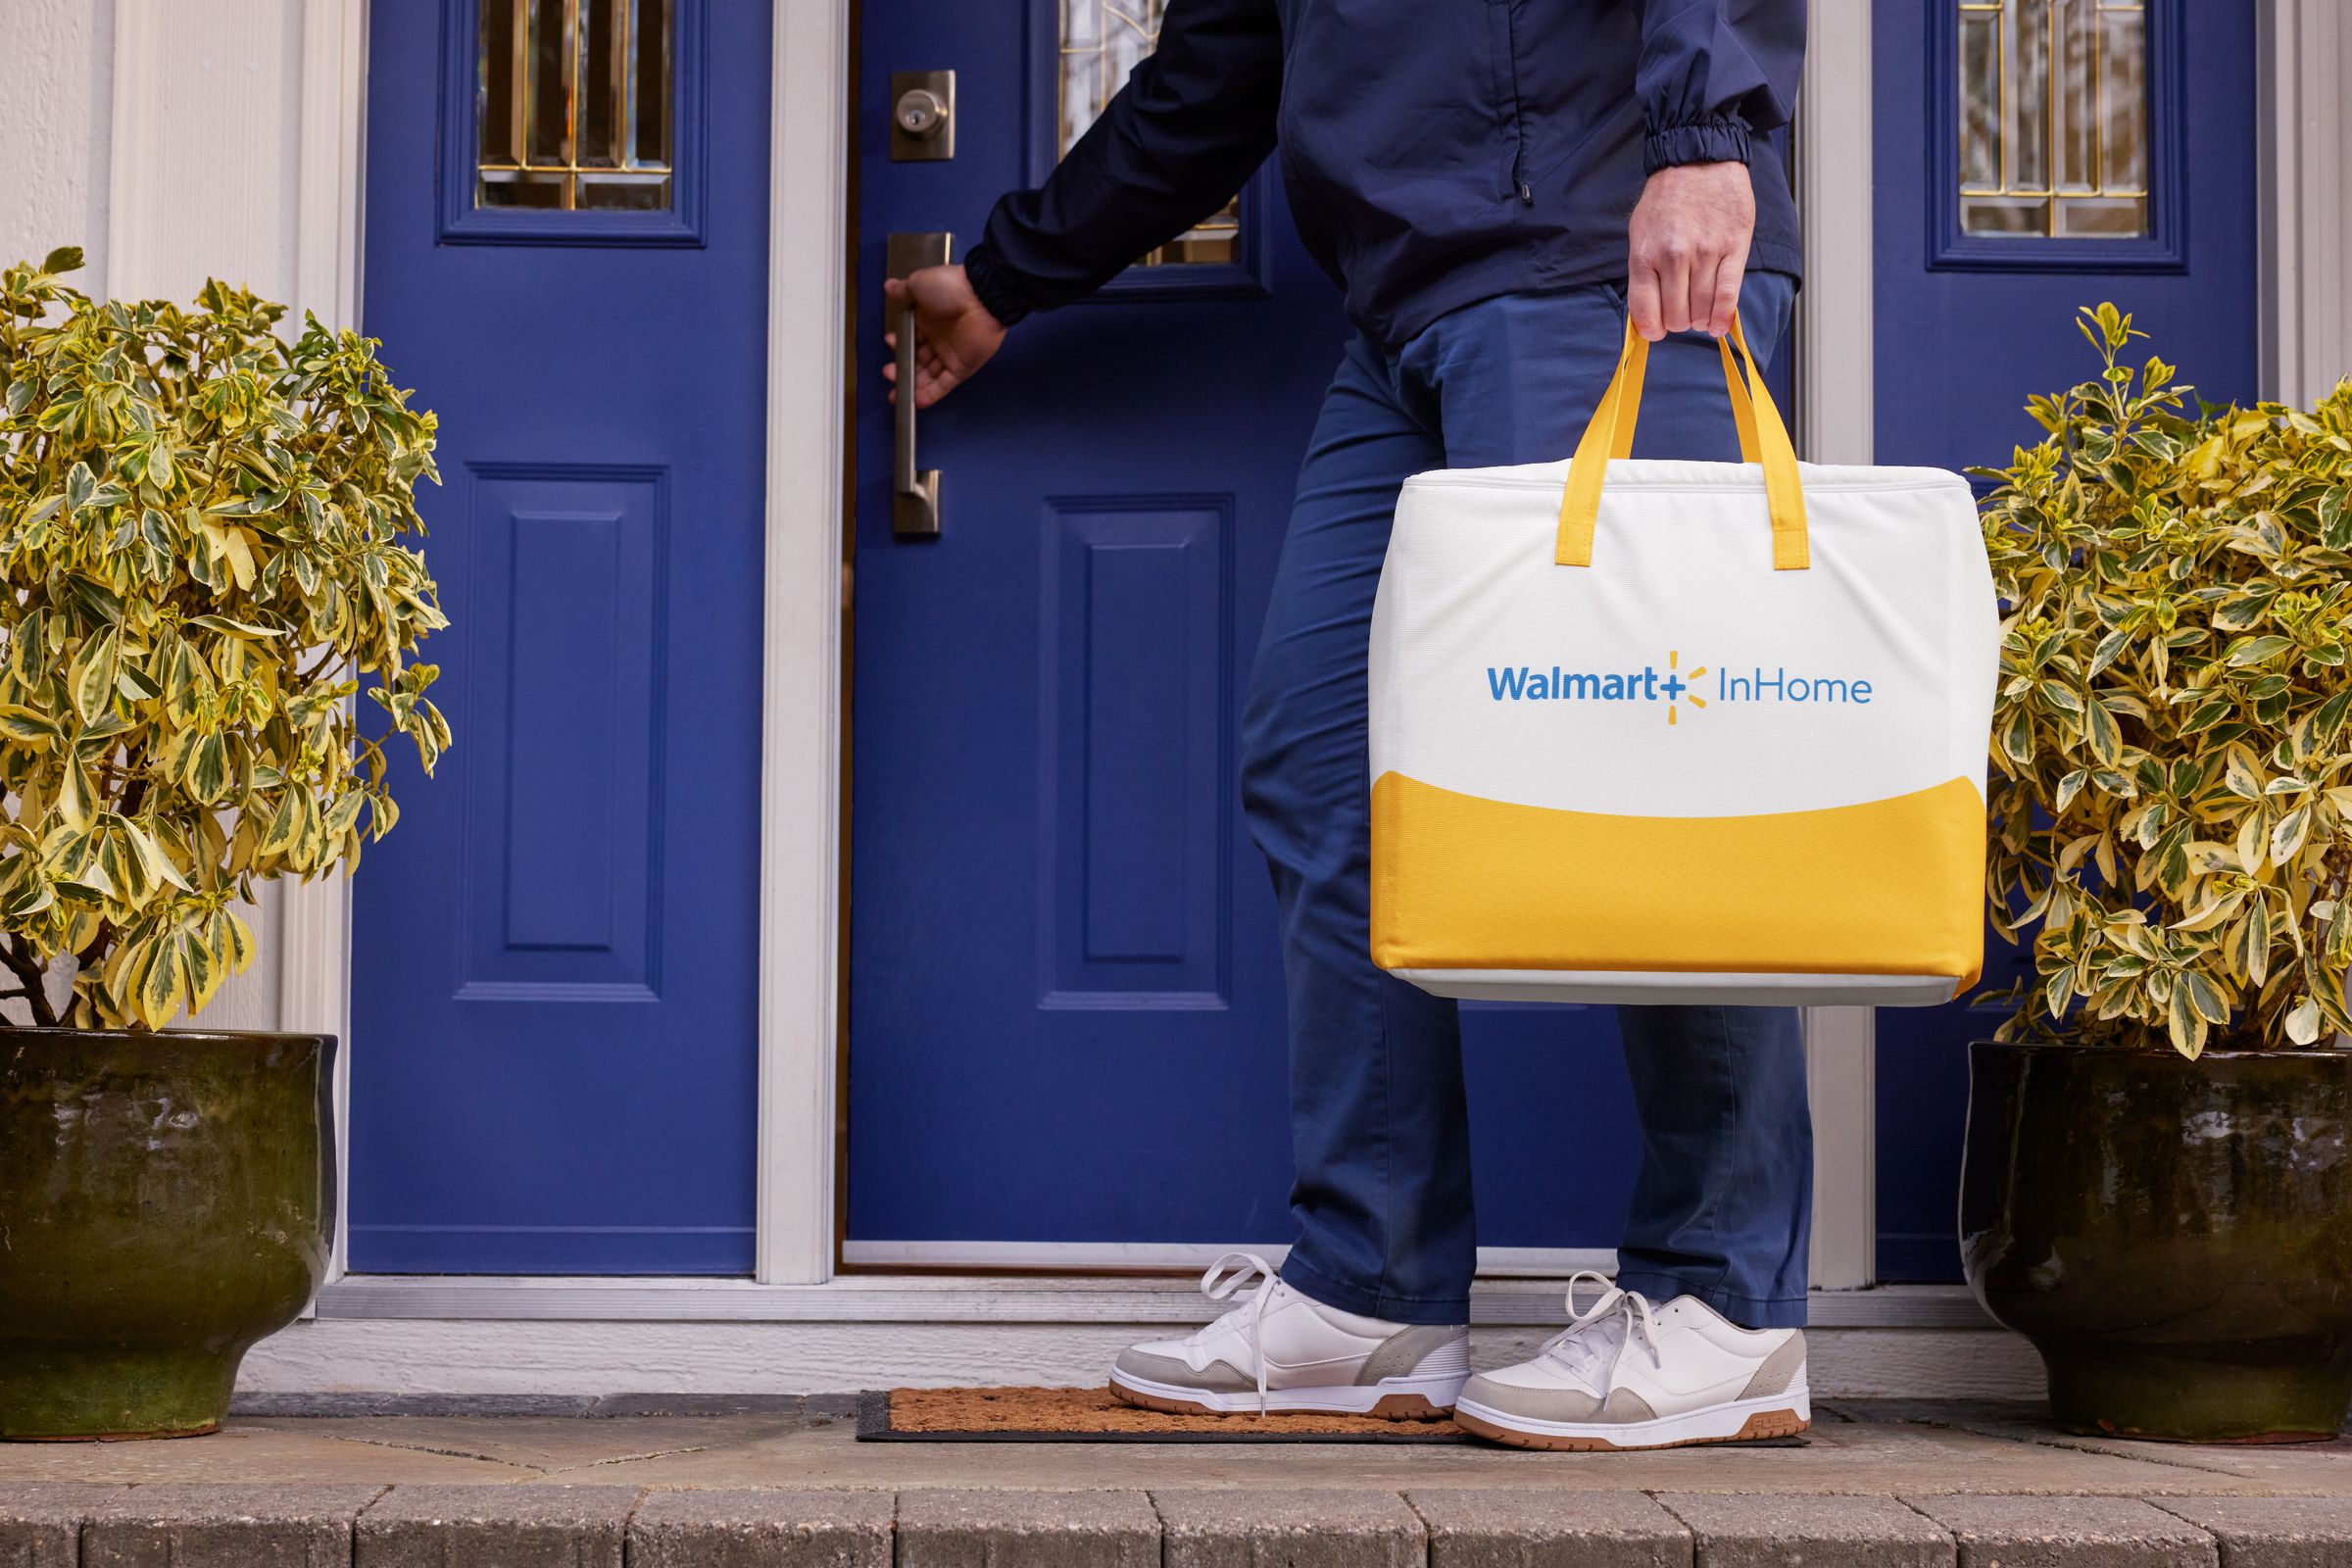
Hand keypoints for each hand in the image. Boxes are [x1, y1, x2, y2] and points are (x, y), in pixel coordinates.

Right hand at [883, 265, 1006, 407]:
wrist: (981, 296)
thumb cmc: (951, 287)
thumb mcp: (919, 284)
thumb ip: (903, 290)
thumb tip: (889, 287)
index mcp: (928, 319)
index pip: (909, 338)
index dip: (898, 345)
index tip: (890, 343)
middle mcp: (939, 338)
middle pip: (917, 360)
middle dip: (902, 370)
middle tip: (889, 373)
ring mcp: (951, 354)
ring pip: (928, 376)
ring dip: (912, 384)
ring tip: (897, 393)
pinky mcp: (962, 367)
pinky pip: (944, 385)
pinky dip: (931, 395)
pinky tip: (916, 401)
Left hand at [1626, 162, 1754, 340]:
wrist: (1699, 158)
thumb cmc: (1667, 197)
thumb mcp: (1640, 232)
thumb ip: (1642, 271)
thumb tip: (1646, 313)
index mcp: (1645, 255)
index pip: (1645, 312)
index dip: (1652, 329)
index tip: (1658, 330)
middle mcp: (1674, 257)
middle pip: (1676, 316)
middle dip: (1678, 322)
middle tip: (1682, 313)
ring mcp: (1705, 253)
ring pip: (1701, 310)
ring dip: (1700, 320)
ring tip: (1700, 315)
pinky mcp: (1733, 247)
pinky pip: (1728, 294)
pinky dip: (1723, 317)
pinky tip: (1718, 325)